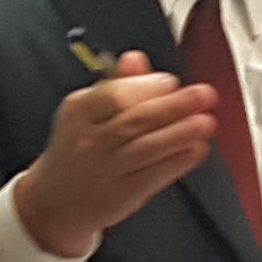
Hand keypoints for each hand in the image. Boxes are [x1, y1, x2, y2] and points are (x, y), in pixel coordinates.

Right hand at [10, 67, 220, 255]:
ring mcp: (104, 170)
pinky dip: (178, 161)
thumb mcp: (86, 112)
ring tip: (207, 122)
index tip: (171, 81)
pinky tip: (197, 149)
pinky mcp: (120, 195)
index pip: (113, 95)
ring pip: (147, 148)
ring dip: (181, 133)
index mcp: (77, 112)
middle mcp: (88, 141)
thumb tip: (137, 59)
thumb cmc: (77, 148)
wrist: (54, 202)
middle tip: (204, 95)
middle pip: (134, 121)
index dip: (146, 87)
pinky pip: (153, 175)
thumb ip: (115, 85)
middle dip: (173, 106)